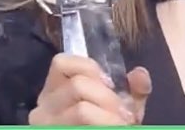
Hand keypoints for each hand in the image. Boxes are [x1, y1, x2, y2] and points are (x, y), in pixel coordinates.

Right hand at [29, 54, 151, 125]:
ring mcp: (47, 126)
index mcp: (55, 91)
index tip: (111, 84)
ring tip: (122, 125)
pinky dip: (106, 126)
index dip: (89, 68)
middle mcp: (43, 108)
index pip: (61, 62)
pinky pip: (85, 128)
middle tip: (126, 115)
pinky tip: (115, 129)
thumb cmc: (106, 127)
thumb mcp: (121, 108)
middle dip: (109, 98)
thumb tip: (140, 74)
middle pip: (77, 85)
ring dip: (109, 118)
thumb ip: (134, 91)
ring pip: (81, 110)